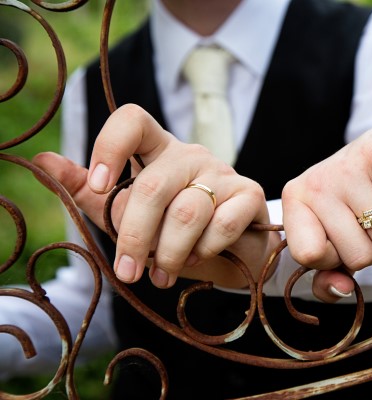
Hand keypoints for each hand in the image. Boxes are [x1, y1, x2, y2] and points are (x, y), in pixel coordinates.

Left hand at [34, 104, 277, 288]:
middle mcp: (190, 155)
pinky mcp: (250, 195)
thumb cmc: (174, 232)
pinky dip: (205, 249)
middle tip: (129, 271)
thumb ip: (89, 192)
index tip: (99, 186)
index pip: (132, 120)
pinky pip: (222, 223)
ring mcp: (224, 172)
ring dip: (170, 254)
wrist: (232, 251)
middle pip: (153, 186)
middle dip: (135, 237)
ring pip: (188, 212)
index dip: (110, 145)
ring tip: (163, 274)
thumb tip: (42, 160)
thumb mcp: (127, 213)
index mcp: (157, 151)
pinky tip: (200, 257)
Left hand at [282, 113, 371, 300]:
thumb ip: (330, 278)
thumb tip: (343, 290)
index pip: (309, 256)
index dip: (334, 260)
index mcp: (295, 201)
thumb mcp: (339, 240)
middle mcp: (316, 180)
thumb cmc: (362, 202)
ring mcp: (349, 164)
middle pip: (358, 257)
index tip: (344, 247)